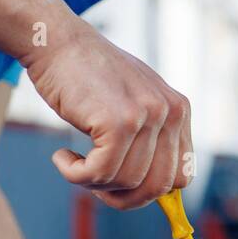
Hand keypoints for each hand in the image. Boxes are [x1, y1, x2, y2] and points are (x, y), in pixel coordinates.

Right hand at [23, 17, 192, 209]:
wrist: (56, 41)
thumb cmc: (87, 76)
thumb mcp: (131, 102)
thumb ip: (149, 139)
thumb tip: (153, 193)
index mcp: (178, 110)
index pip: (181, 176)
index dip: (149, 191)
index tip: (122, 186)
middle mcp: (169, 112)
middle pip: (158, 187)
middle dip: (125, 198)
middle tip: (94, 185)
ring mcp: (146, 116)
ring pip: (127, 182)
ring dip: (94, 184)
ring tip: (74, 164)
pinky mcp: (117, 121)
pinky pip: (100, 173)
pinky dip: (76, 175)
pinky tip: (62, 158)